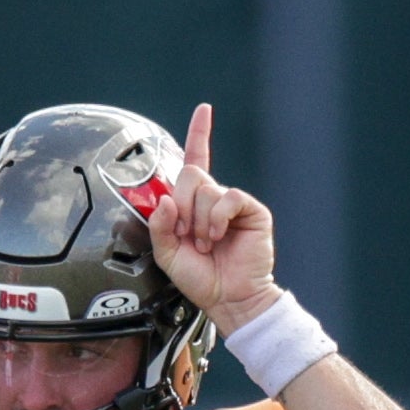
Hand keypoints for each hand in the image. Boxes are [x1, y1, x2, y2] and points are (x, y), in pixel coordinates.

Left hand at [148, 103, 278, 324]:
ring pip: (206, 189)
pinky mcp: (251, 211)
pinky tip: (218, 236)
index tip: (205, 110)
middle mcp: (213, 199)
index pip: (196, 160)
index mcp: (194, 204)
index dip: (200, 133)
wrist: (228, 299)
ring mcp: (233, 205)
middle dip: (182, 206)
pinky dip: (217, 218)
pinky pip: (228, 197)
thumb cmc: (201, 279)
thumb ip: (158, 225)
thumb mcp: (166, 254)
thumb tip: (164, 200)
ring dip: (198, 221)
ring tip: (205, 244)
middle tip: (186, 234)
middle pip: (191, 175)